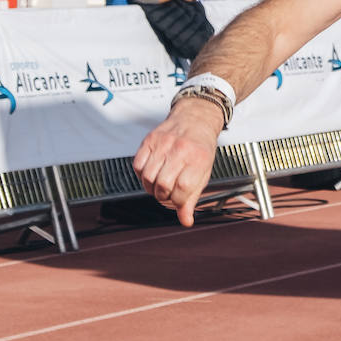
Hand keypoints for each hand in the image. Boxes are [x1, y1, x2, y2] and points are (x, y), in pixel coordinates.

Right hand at [132, 99, 221, 226]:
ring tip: (158, 183)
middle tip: (166, 192)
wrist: (196, 119)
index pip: (182, 189)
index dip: (177, 200)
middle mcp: (181, 150)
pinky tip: (151, 172)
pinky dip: (141, 174)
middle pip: (163, 185)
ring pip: (147, 176)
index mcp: (198, 159)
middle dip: (162, 195)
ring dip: (150, 187)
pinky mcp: (150, 139)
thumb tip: (186, 222)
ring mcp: (164, 143)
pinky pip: (137, 165)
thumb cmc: (200, 149)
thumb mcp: (203, 173)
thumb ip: (193, 198)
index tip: (179, 199)